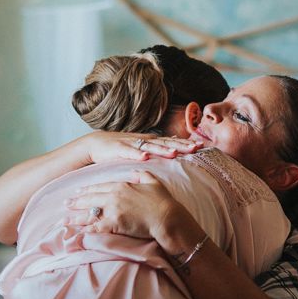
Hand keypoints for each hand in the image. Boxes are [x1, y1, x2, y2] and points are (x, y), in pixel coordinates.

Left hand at [64, 170, 179, 240]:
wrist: (167, 217)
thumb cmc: (163, 201)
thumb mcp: (153, 182)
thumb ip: (142, 174)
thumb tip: (135, 169)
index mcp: (122, 185)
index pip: (100, 186)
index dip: (88, 189)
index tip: (79, 191)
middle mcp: (114, 196)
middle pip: (91, 198)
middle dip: (77, 201)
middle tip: (66, 204)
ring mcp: (113, 210)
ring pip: (90, 213)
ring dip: (77, 216)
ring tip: (66, 219)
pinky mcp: (115, 224)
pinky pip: (96, 227)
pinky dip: (87, 230)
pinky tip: (79, 232)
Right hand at [84, 131, 201, 165]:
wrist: (96, 144)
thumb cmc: (120, 147)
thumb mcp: (142, 146)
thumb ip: (158, 145)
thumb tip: (176, 143)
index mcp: (150, 141)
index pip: (171, 142)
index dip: (185, 143)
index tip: (201, 146)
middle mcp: (143, 141)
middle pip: (165, 143)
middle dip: (180, 145)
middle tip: (195, 148)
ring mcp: (131, 144)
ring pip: (149, 147)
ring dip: (162, 150)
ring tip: (174, 153)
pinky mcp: (118, 150)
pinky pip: (129, 153)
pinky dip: (136, 154)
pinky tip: (144, 157)